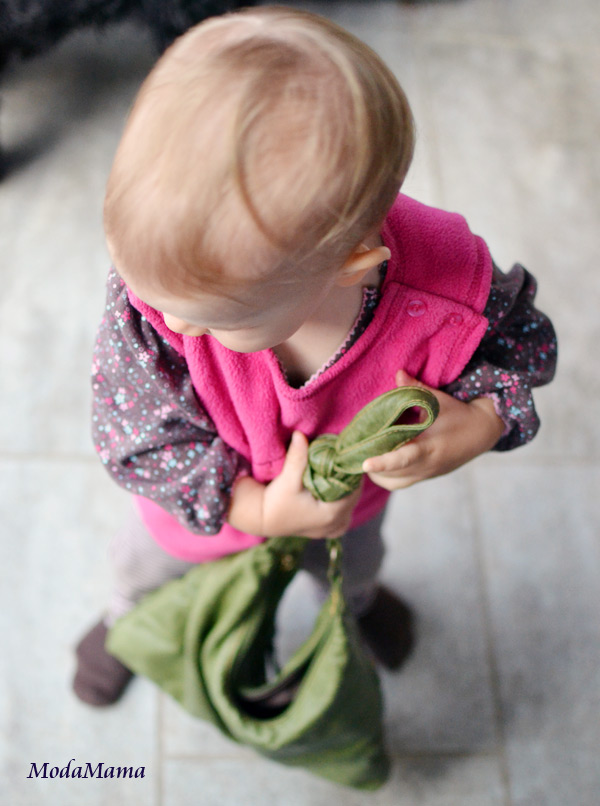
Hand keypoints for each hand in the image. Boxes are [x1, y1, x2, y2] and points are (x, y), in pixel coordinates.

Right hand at [228, 431, 361, 538]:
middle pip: (353, 496)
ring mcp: (331, 530)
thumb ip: (297, 458)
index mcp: (331, 514)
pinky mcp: (325, 530)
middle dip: (349, 479)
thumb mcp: (287, 479)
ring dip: (346, 490)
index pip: (354, 488)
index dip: (350, 471)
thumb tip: (300, 434)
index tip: (344, 457)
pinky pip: (343, 515)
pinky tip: (334, 492)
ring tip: (337, 474)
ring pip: (350, 505)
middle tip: (342, 462)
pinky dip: (341, 503)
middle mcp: (335, 524)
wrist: (261, 519)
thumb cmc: (275, 501)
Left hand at [362, 370, 504, 490]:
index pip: (403, 458)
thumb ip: (415, 389)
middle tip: (355, 450)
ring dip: (377, 475)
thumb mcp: (439, 400)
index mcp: (430, 447)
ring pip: (394, 483)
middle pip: (392, 475)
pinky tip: (378, 463)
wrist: (482, 432)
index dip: (383, 462)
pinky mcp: (427, 476)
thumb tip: (398, 374)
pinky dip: (386, 476)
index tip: (365, 464)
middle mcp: (427, 465)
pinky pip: (400, 483)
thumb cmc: (459, 413)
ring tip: (363, 457)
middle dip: (372, 467)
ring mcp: (427, 474)